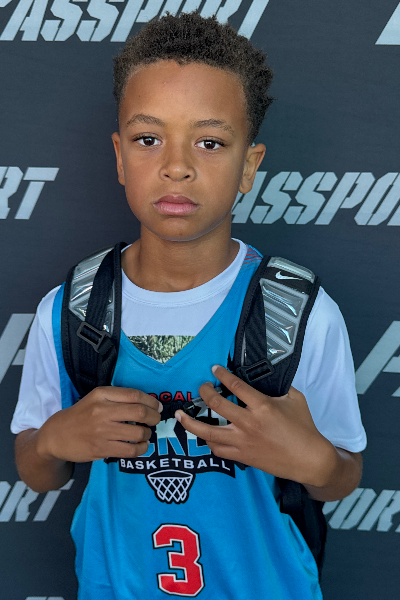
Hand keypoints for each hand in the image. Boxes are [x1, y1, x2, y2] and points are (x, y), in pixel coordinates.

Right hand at [37, 386, 161, 462]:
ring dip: (147, 434)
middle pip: (140, 412)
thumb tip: (148, 403)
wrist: (56, 436)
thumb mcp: (95, 399)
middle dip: (154, 417)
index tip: (157, 406)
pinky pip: (130, 450)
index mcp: (101, 394)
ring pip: (138, 432)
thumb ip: (117, 398)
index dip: (151, 401)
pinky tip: (141, 446)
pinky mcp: (101, 449)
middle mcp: (102, 411)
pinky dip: (141, 448)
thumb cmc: (80, 415)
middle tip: (155, 420)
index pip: (134, 395)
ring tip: (146, 434)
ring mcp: (101, 431)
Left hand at [175, 365, 335, 487]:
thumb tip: (264, 378)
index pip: (236, 386)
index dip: (222, 375)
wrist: (309, 459)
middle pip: (217, 405)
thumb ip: (278, 388)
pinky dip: (208, 442)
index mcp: (262, 406)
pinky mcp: (242, 456)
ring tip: (180, 415)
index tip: (214, 369)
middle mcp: (249, 423)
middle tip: (201, 387)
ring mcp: (243, 441)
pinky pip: (218, 450)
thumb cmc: (304, 427)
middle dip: (204, 393)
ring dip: (191, 423)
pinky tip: (203, 436)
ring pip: (209, 433)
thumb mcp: (295, 399)